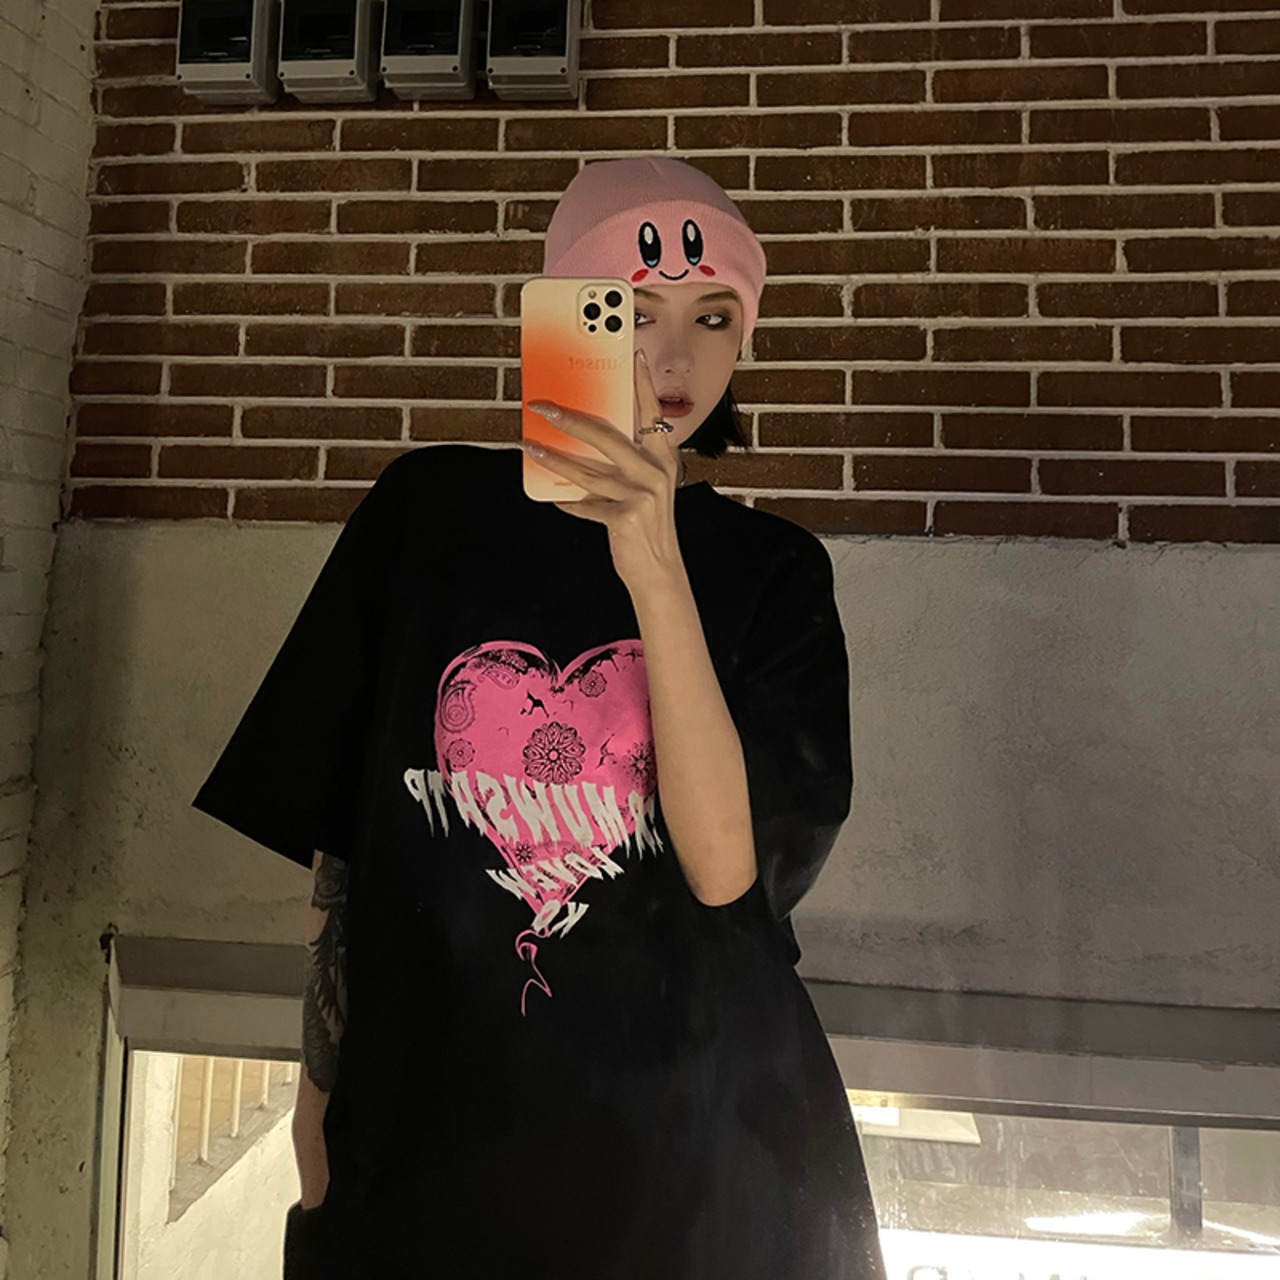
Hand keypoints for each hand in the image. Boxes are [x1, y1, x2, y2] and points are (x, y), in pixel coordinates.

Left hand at [525, 349, 686, 594]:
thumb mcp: (642, 488)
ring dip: (554, 458)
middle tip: (542, 406)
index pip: (652, 412)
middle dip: (571, 418)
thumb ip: (621, 464)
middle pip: (608, 435)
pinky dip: (569, 501)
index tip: (634, 353)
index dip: (643, 382)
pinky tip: (554, 498)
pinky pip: (586, 504)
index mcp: (662, 458)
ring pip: (588, 470)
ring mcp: (642, 494)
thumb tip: (579, 442)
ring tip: (530, 447)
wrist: (658, 572)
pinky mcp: (626, 516)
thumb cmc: (646, 526)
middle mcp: (656, 471)